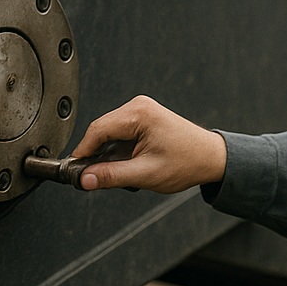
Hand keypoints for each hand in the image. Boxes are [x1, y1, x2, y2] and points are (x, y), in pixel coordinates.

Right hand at [68, 95, 225, 192]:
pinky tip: (127, 163)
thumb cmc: (188, 162)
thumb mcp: (146, 174)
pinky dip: (117, 149)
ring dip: (108, 153)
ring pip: (109, 132)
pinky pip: (119, 133)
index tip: (75, 169)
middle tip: (92, 176)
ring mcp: (141, 110)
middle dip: (95, 154)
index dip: (82, 151)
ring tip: (120, 171)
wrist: (211, 158)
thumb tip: (86, 178)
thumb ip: (112, 176)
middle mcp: (139, 107)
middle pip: (101, 130)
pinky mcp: (143, 118)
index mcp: (139, 114)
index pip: (97, 130)